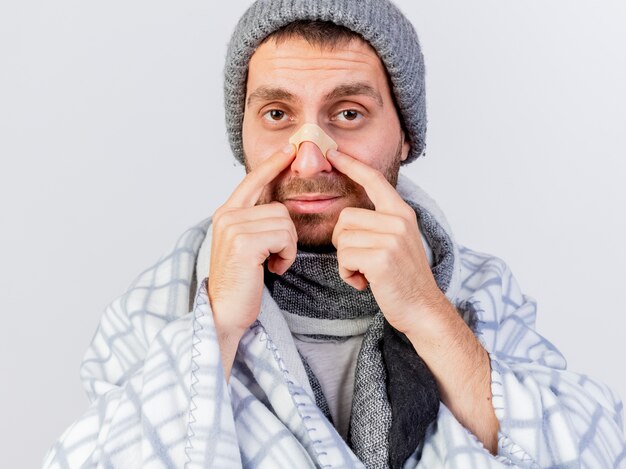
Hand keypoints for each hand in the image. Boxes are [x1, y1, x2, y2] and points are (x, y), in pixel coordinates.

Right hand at [209, 144, 297, 337]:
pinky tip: (272, 270)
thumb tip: (279, 207)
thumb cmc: (241, 281)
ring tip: (270, 264)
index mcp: (226, 213)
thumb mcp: (246, 245)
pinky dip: (286, 256)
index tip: (289, 149)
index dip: (272, 165)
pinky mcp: (244, 243)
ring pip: (284, 222)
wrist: (225, 312)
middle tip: (274, 258)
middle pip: (279, 208)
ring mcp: (233, 227)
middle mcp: (227, 216)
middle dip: (286, 236)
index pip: (252, 181)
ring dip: (286, 248)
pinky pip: (284, 237)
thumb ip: (255, 222)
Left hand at [327, 148, 445, 333]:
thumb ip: (380, 224)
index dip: (352, 165)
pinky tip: (365, 282)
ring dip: (346, 261)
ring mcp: (391, 238)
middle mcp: (398, 220)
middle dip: (344, 243)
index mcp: (402, 213)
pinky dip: (348, 273)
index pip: (374, 180)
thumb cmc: (403, 278)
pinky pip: (344, 257)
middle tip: (363, 262)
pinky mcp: (382, 257)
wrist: (423, 309)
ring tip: (366, 272)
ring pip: (342, 239)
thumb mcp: (398, 241)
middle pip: (345, 218)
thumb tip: (349, 218)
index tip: (333, 152)